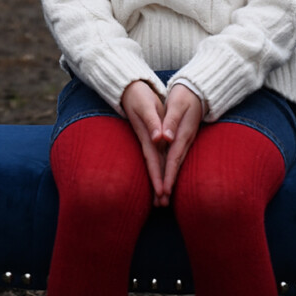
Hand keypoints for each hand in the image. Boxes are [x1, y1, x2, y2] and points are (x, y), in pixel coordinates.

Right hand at [121, 80, 166, 203]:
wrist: (132, 89)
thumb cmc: (139, 97)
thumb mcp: (146, 107)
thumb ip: (153, 122)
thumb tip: (158, 138)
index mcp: (147, 137)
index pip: (154, 161)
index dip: (157, 177)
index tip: (162, 192)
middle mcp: (148, 141)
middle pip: (154, 167)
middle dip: (158, 186)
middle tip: (163, 206)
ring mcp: (150, 139)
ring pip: (156, 164)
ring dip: (158, 181)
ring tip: (161, 201)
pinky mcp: (152, 136)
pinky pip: (157, 156)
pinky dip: (159, 169)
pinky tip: (161, 178)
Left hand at [159, 85, 203, 204]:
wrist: (197, 90)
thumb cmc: (184, 96)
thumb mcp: (176, 104)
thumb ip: (170, 121)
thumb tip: (165, 138)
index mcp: (182, 134)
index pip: (173, 158)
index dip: (168, 175)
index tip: (163, 191)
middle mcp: (185, 140)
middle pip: (175, 166)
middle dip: (169, 185)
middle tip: (161, 204)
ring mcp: (186, 141)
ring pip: (177, 164)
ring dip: (170, 181)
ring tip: (163, 198)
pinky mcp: (184, 140)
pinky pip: (177, 158)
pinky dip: (173, 170)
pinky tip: (169, 179)